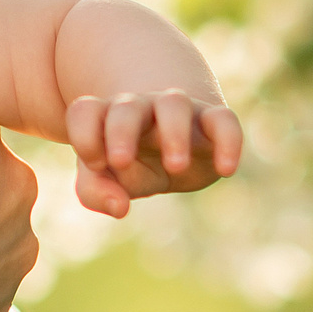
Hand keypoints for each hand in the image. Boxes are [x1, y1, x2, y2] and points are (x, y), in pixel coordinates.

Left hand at [66, 90, 243, 216]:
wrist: (172, 149)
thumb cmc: (131, 163)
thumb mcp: (107, 178)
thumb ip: (96, 191)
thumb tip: (119, 208)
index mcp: (106, 118)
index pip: (85, 112)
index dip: (84, 136)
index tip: (95, 164)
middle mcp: (139, 108)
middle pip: (126, 107)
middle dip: (121, 132)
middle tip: (121, 161)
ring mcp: (177, 111)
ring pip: (174, 104)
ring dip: (173, 133)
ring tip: (176, 166)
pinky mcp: (212, 121)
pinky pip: (224, 120)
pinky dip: (228, 141)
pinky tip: (226, 170)